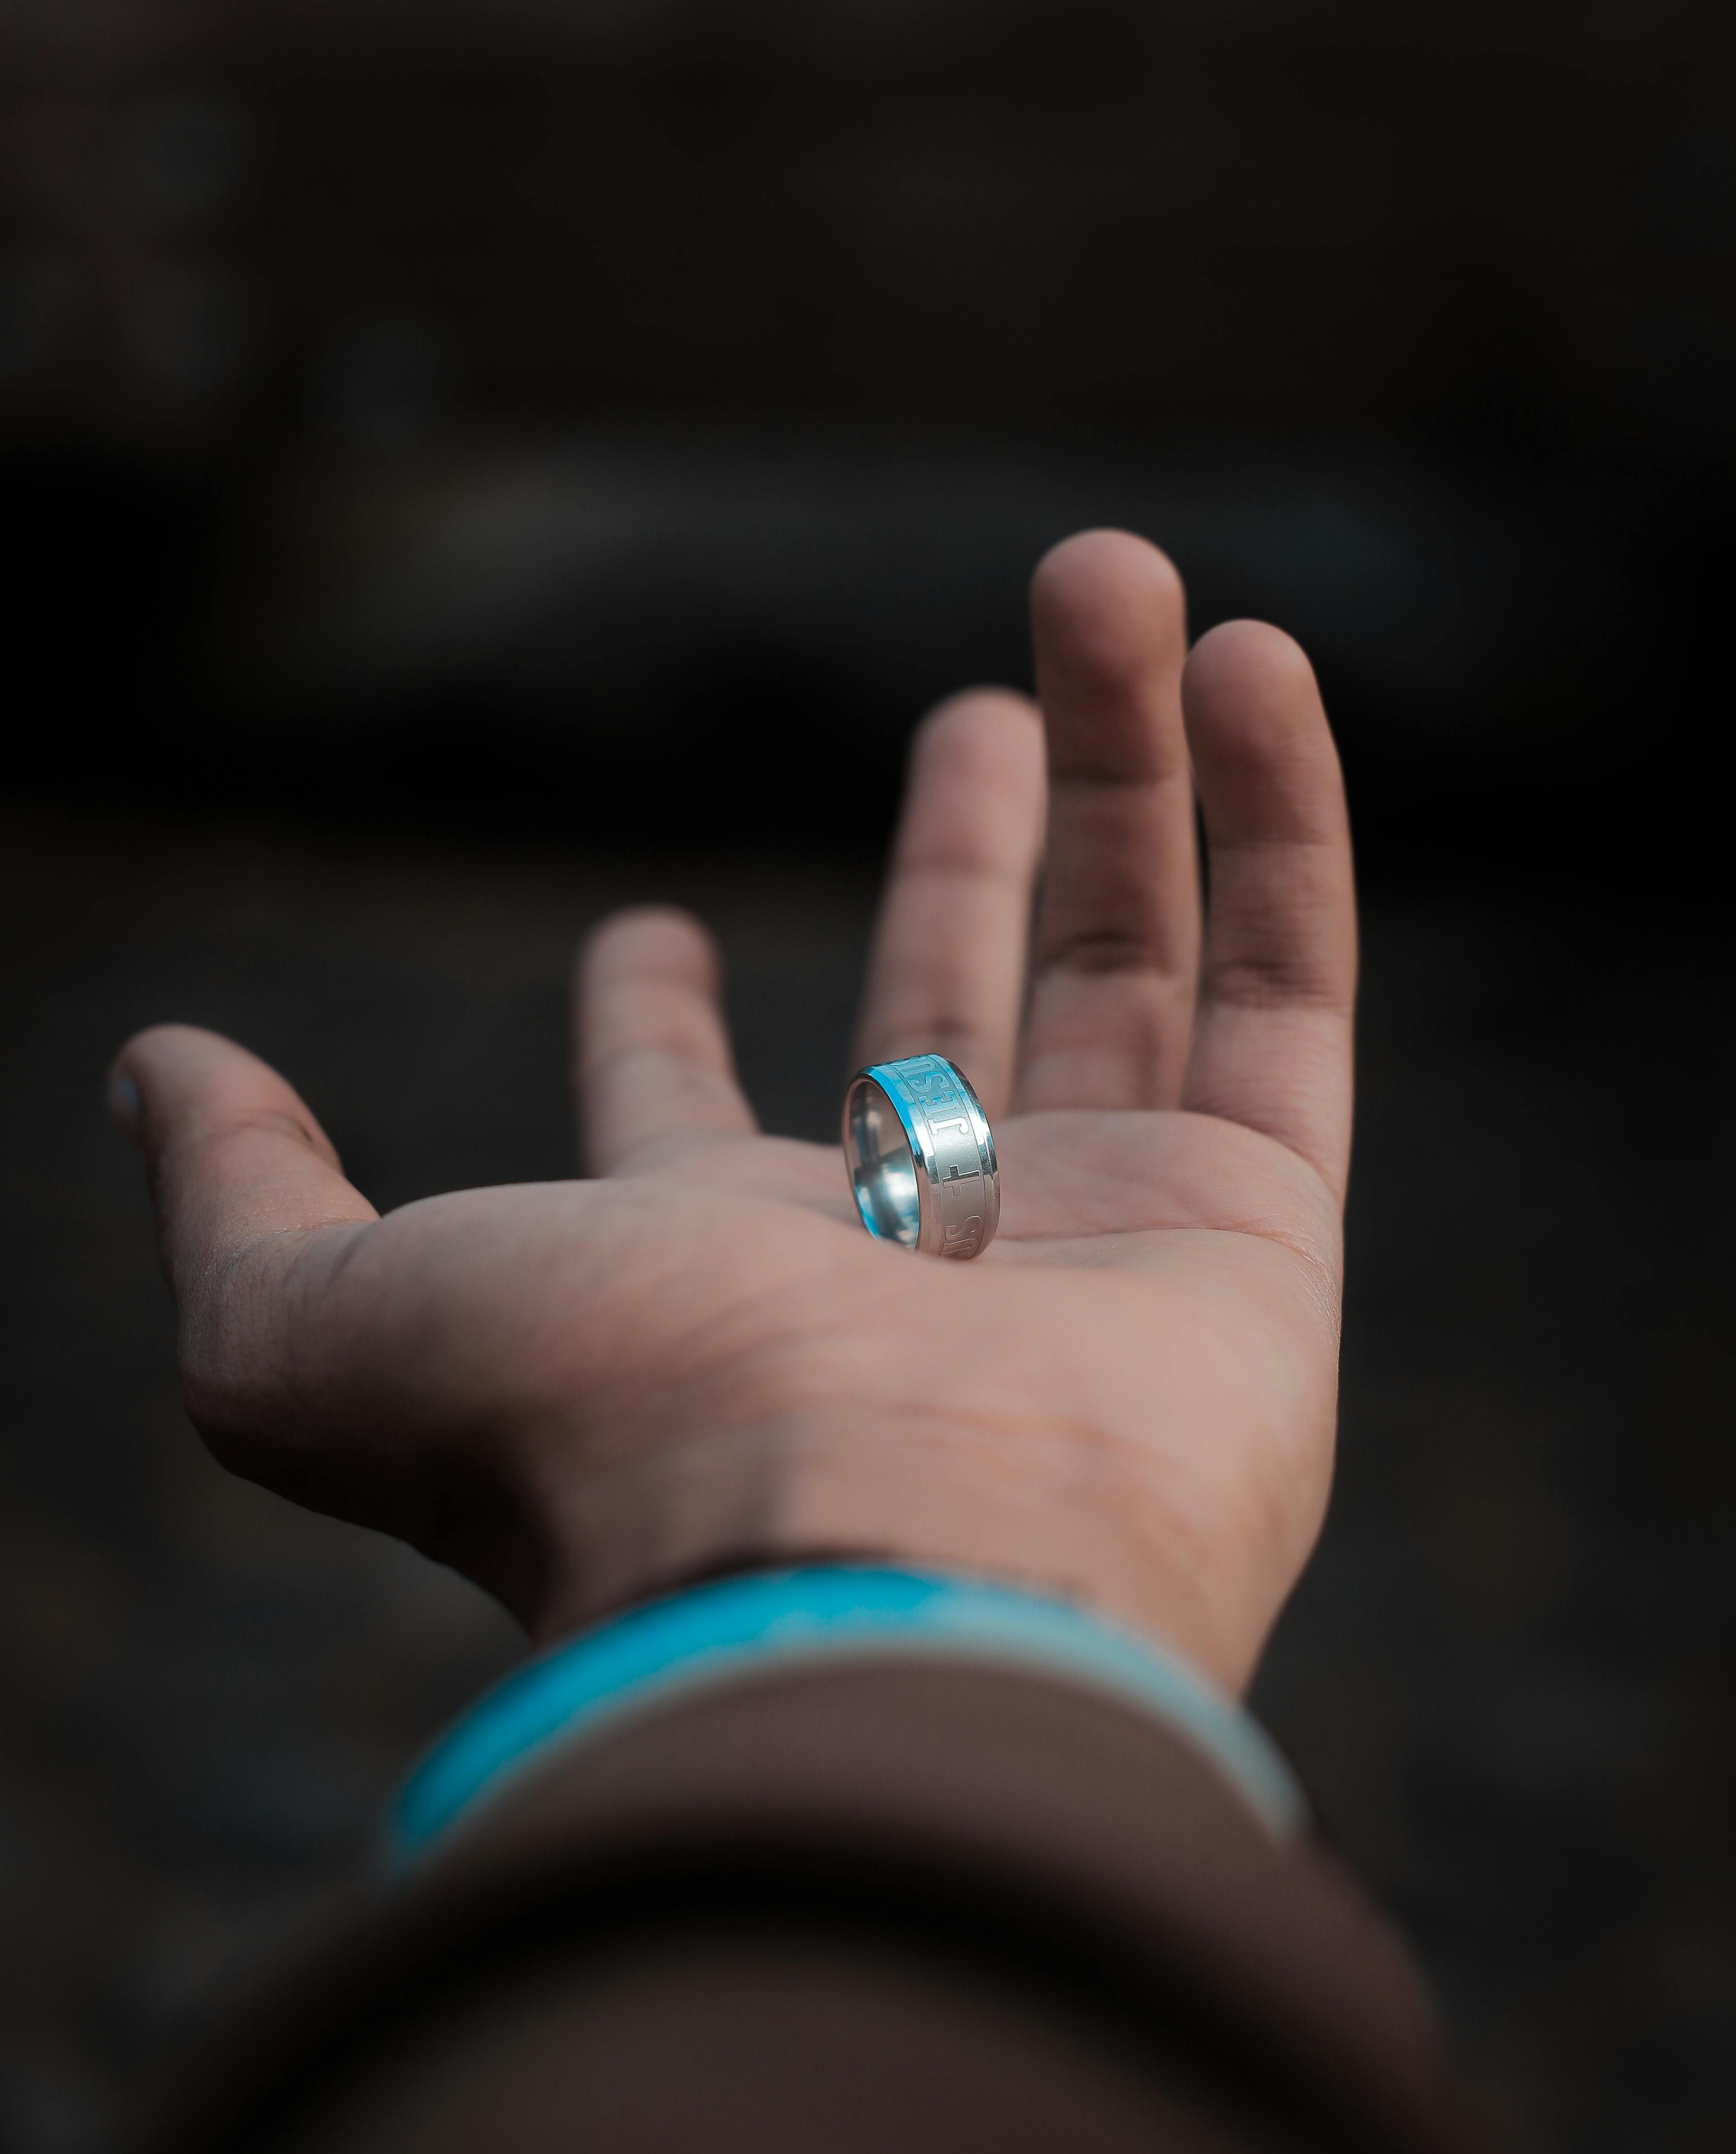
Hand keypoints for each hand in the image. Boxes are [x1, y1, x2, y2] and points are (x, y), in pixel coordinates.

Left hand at [111, 532, 1354, 1693]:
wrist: (859, 1575)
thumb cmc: (595, 1447)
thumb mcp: (317, 1328)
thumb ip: (241, 1198)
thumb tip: (153, 1069)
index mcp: (712, 1275)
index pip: (686, 1118)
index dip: (651, 1023)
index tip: (637, 926)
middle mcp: (916, 1257)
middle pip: (953, 996)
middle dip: (966, 842)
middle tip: (974, 703)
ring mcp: (1104, 1239)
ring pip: (1131, 954)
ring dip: (1127, 763)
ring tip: (1106, 578)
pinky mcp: (1255, 1229)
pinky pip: (1287, 982)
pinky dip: (1278, 813)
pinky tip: (1249, 656)